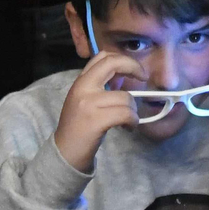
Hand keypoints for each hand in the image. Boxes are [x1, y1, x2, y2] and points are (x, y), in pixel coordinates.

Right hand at [52, 50, 143, 173]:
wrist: (65, 152)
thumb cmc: (78, 126)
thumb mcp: (86, 100)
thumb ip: (102, 85)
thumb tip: (124, 75)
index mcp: (81, 81)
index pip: (102, 57)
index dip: (123, 59)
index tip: (135, 70)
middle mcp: (83, 87)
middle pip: (112, 63)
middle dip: (134, 66)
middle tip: (143, 78)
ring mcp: (89, 103)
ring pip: (125, 97)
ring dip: (133, 110)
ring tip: (129, 120)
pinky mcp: (96, 120)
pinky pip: (125, 114)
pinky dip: (133, 121)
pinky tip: (128, 127)